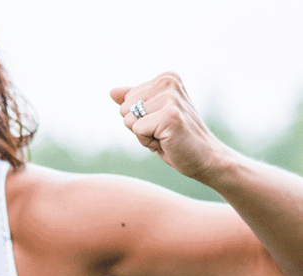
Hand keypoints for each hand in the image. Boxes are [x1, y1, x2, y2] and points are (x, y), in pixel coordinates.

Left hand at [111, 72, 230, 182]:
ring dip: (143, 135)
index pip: (126, 99)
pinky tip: (167, 141)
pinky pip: (137, 130)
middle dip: (138, 125)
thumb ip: (133, 101)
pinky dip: (148, 142)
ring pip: (129, 120)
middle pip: (124, 108)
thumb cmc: (176, 137)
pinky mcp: (170, 116)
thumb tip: (111, 91)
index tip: (160, 122)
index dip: (138, 117)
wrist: (204, 157)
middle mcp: (169, 82)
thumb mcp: (151, 115)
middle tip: (162, 131)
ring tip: (165, 135)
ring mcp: (171, 98)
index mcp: (166, 78)